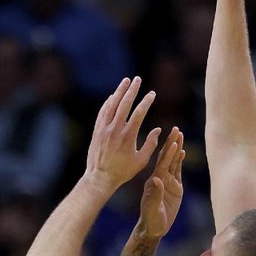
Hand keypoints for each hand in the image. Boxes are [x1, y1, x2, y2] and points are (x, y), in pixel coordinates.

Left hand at [85, 77, 161, 191]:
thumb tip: (158, 130)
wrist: (100, 177)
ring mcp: (104, 129)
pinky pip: (103, 112)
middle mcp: (115, 130)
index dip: (146, 101)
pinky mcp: (97, 130)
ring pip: (111, 105)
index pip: (139, 113)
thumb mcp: (141, 161)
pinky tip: (113, 96)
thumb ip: (150, 144)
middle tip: (138, 79)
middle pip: (124, 104)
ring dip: (119, 91)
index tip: (152, 93)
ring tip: (126, 81)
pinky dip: (108, 102)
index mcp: (128, 136)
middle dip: (132, 90)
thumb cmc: (123, 171)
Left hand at [139, 128, 184, 239]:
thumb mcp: (152, 208)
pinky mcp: (175, 187)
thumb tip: (156, 180)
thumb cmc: (151, 219)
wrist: (153, 228)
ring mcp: (168, 182)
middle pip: (167, 158)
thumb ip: (155, 195)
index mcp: (155, 181)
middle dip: (172, 143)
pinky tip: (182, 151)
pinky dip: (179, 160)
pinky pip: (177, 170)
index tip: (173, 141)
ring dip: (176, 148)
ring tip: (180, 134)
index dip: (168, 152)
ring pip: (172, 161)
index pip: (163, 164)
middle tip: (176, 129)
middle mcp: (161, 178)